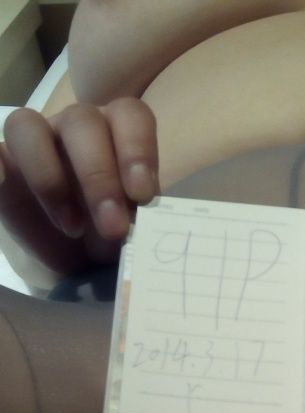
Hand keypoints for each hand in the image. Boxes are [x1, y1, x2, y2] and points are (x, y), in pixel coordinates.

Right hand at [0, 98, 158, 271]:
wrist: (79, 259)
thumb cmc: (113, 235)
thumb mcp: (134, 229)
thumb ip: (142, 215)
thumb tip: (145, 219)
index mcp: (116, 132)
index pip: (129, 115)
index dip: (136, 148)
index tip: (142, 195)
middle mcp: (75, 128)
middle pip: (81, 122)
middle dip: (98, 176)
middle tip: (114, 227)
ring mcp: (34, 141)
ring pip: (27, 126)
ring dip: (49, 179)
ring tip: (72, 228)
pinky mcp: (2, 165)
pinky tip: (3, 188)